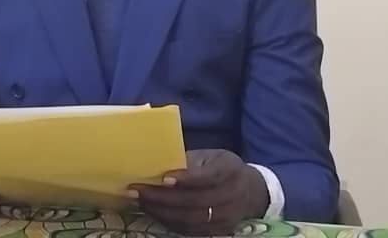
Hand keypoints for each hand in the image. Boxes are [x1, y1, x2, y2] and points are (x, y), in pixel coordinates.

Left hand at [129, 149, 268, 235]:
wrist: (251, 192)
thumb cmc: (222, 168)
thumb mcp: (210, 157)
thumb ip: (188, 162)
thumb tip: (155, 165)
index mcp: (230, 170)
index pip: (208, 177)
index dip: (186, 179)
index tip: (164, 178)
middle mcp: (232, 195)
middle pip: (195, 201)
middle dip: (162, 198)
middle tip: (136, 191)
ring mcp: (227, 217)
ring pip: (190, 219)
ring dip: (160, 211)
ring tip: (139, 202)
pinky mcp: (219, 231)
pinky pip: (189, 230)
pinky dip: (168, 221)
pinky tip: (152, 212)